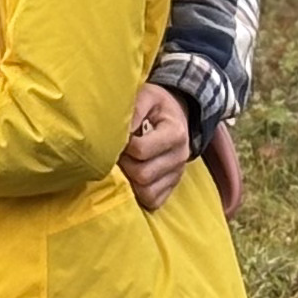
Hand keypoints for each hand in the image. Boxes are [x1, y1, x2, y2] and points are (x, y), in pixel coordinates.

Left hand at [122, 84, 191, 209]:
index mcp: (175, 133)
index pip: (140, 150)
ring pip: (147, 193)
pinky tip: (132, 177)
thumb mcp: (146, 96)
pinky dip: (139, 194)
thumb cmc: (156, 105)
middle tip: (118, 153)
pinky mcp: (172, 186)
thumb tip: (117, 130)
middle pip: (143, 175)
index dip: (123, 145)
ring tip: (125, 164)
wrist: (175, 114)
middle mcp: (180, 156)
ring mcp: (177, 174)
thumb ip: (133, 110)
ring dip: (130, 181)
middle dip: (124, 165)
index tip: (119, 137)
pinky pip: (154, 201)